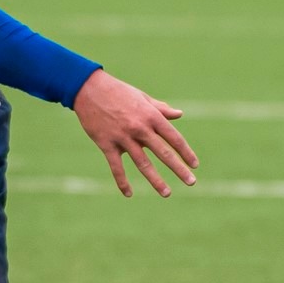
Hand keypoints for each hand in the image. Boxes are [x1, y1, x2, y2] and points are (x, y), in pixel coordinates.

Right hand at [72, 70, 197, 197]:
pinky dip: (122, 182)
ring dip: (156, 180)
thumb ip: (161, 109)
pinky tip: (129, 194)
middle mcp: (140, 128)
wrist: (89, 89)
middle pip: (163, 153)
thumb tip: (179, 114)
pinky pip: (116, 167)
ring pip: (142, 163)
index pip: (174, 138)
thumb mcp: (142, 98)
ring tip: (167, 193)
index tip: (194, 165)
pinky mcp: (107, 144)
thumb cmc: (118, 92)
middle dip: (179, 169)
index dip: (186, 152)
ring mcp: (123, 137)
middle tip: (191, 182)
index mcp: (151, 116)